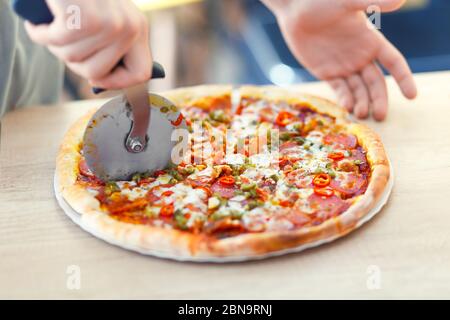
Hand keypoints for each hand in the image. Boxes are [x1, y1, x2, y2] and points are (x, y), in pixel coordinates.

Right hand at [25, 0, 151, 89]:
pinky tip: (39, 22)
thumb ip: (111, 45)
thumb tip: (100, 81)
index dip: (117, 83)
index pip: (141, 74)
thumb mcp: (105, 16)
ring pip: (73, 59)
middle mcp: (130, 28)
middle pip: (97, 73)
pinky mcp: (85, 18)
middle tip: (64, 42)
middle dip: (73, 62)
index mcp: (139, 28)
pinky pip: (56, 42)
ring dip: (54, 44)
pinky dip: (40, 33)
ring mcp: (110, 24)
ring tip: (53, 24)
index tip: (96, 78)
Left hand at [263, 0, 416, 120]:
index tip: (411, 96)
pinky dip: (344, 98)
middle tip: (381, 116)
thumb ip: (372, 2)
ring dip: (362, 102)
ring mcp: (344, 66)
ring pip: (358, 89)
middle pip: (376, 83)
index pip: (394, 62)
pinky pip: (339, 89)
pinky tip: (347, 107)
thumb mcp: (347, 3)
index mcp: (372, 41)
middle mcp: (361, 56)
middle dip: (379, 99)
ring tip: (361, 115)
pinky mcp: (327, 73)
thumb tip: (401, 0)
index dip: (404, 78)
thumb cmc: (322, 2)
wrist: (295, 12)